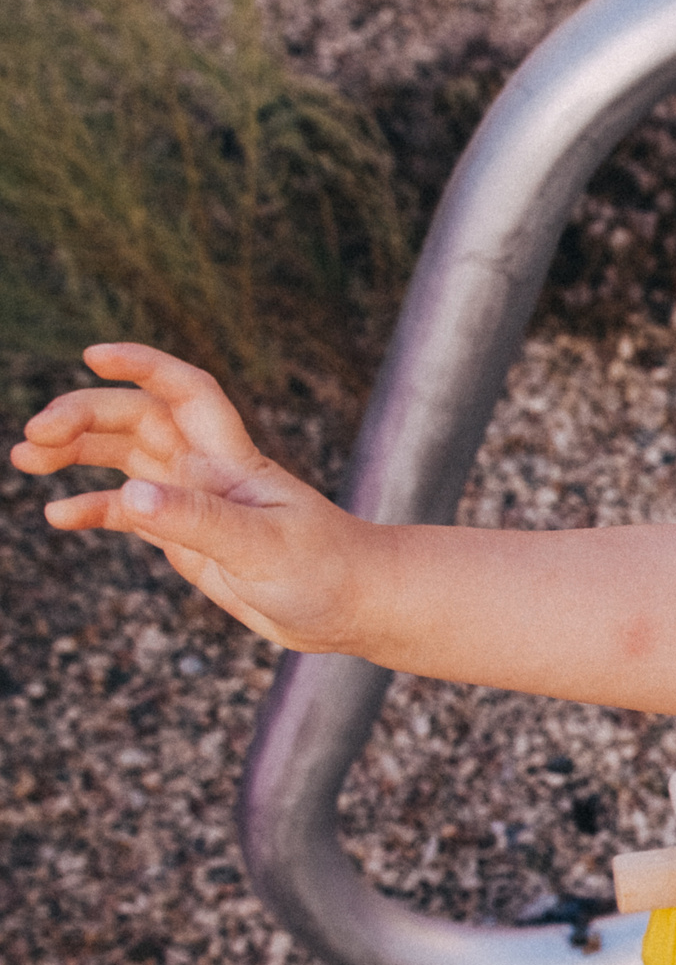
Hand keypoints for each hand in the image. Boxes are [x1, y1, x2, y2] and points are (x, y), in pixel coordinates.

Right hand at [13, 343, 374, 651]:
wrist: (353, 610)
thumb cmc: (326, 571)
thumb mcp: (261, 547)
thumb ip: (197, 521)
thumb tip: (130, 495)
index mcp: (232, 460)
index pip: (185, 392)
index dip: (143, 365)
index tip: (93, 354)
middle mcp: (209, 471)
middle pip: (137, 420)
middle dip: (83, 416)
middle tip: (33, 436)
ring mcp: (196, 503)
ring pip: (126, 459)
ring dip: (77, 453)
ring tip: (25, 458)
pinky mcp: (189, 539)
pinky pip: (129, 512)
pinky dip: (93, 509)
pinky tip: (58, 515)